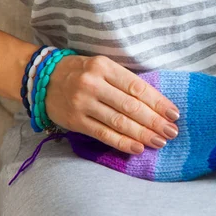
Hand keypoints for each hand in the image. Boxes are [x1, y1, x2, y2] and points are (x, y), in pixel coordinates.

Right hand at [45, 55, 178, 153]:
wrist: (42, 79)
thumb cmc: (82, 73)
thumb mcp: (103, 68)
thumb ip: (126, 82)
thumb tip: (158, 104)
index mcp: (104, 66)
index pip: (137, 87)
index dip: (158, 102)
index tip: (174, 114)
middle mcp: (93, 83)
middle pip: (130, 106)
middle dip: (154, 121)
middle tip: (172, 132)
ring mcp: (82, 103)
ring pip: (119, 122)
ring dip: (142, 134)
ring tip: (159, 142)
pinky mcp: (75, 120)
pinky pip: (103, 134)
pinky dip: (122, 142)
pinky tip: (138, 148)